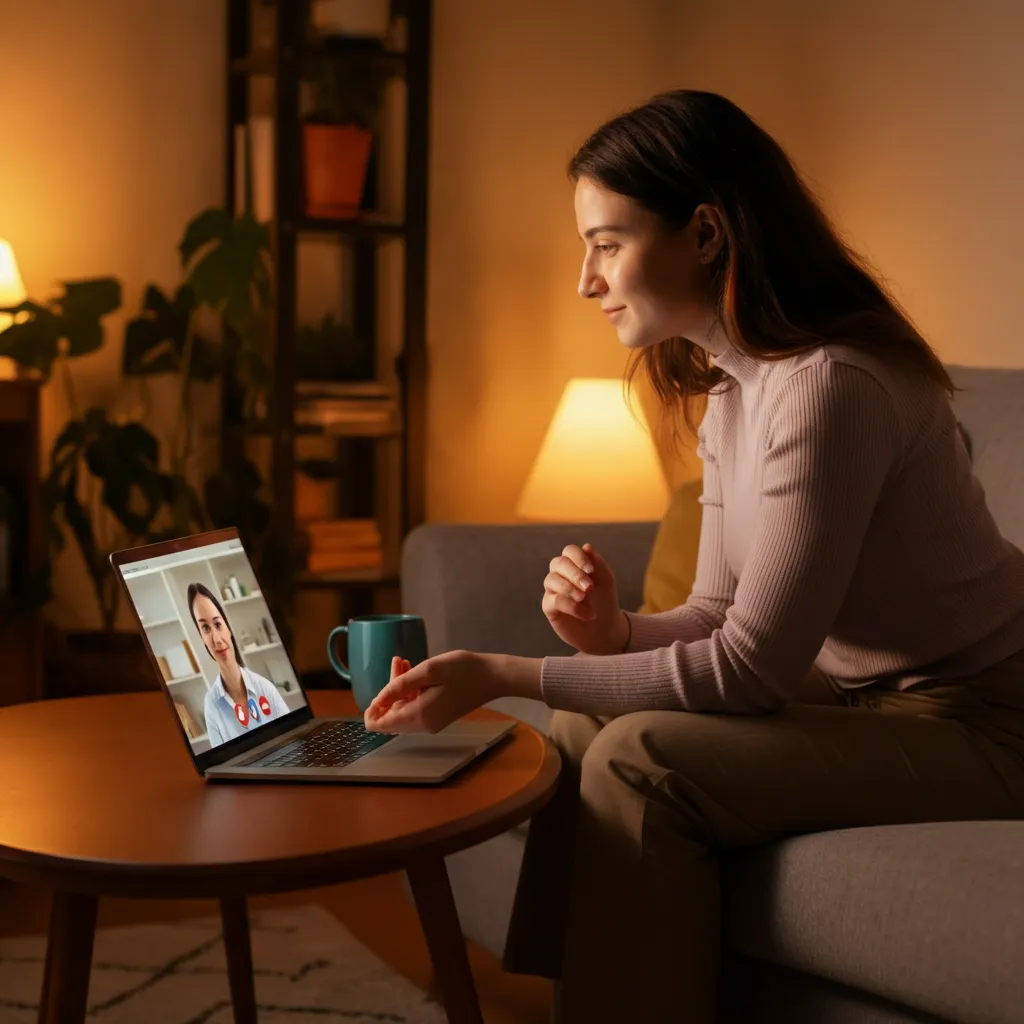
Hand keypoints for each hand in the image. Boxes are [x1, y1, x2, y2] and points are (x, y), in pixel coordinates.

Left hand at [363, 651, 496, 733]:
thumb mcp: (428, 670)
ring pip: (401, 711)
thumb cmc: (464, 669)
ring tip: (406, 663)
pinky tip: (415, 672)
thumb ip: (398, 685)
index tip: (379, 688)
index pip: (379, 725)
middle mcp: (423, 726)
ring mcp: (431, 723)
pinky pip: (414, 709)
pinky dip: (410, 692)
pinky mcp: (437, 717)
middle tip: (399, 663)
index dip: (371, 709)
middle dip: (388, 691)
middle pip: (389, 717)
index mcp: (419, 716)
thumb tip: (376, 701)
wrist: (493, 677)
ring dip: (399, 689)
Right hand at [542, 542, 628, 655]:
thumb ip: (597, 563)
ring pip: (551, 580)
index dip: (578, 558)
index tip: (591, 571)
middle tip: (590, 587)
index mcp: (574, 564)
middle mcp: (560, 574)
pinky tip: (587, 613)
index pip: (569, 551)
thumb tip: (587, 546)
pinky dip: (572, 606)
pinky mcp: (549, 607)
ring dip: (570, 588)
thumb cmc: (604, 601)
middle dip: (574, 574)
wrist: (605, 629)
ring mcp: (553, 590)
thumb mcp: (606, 581)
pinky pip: (554, 601)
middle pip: (557, 563)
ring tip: (585, 599)